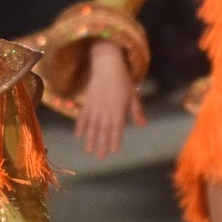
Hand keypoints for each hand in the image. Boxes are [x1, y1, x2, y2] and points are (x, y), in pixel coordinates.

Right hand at [73, 41, 146, 159]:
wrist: (107, 65)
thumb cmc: (123, 79)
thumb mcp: (133, 95)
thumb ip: (136, 111)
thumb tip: (142, 125)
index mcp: (118, 110)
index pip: (117, 129)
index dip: (115, 140)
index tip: (113, 150)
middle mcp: (105, 110)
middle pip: (103, 130)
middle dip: (101, 144)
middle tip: (100, 157)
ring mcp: (95, 107)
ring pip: (92, 126)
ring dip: (90, 139)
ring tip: (88, 150)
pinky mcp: (87, 102)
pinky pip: (83, 116)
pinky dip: (80, 126)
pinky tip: (78, 135)